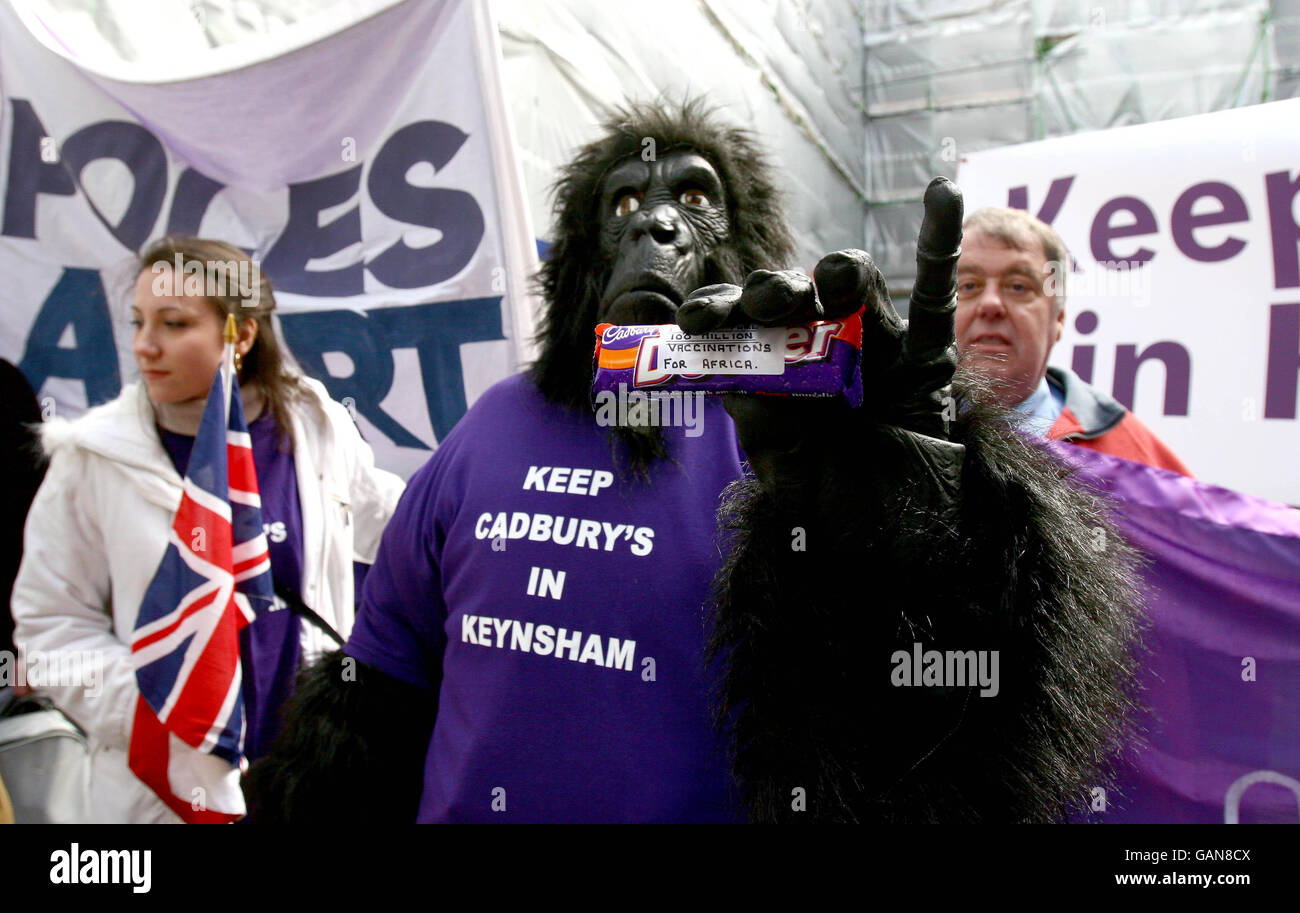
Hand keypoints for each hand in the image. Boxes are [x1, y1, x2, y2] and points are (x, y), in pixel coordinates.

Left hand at [676, 177, 964, 502]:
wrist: (902, 545)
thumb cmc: (838, 508)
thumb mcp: (786, 471)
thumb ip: (762, 427)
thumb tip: (733, 383)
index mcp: (777, 373)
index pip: (742, 327)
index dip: (719, 312)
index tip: (691, 320)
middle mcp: (822, 350)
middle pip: (791, 297)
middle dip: (771, 291)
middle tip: (762, 307)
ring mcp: (875, 348)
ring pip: (852, 286)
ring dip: (830, 275)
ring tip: (822, 287)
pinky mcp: (926, 357)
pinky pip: (936, 295)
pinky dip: (940, 241)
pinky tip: (941, 193)